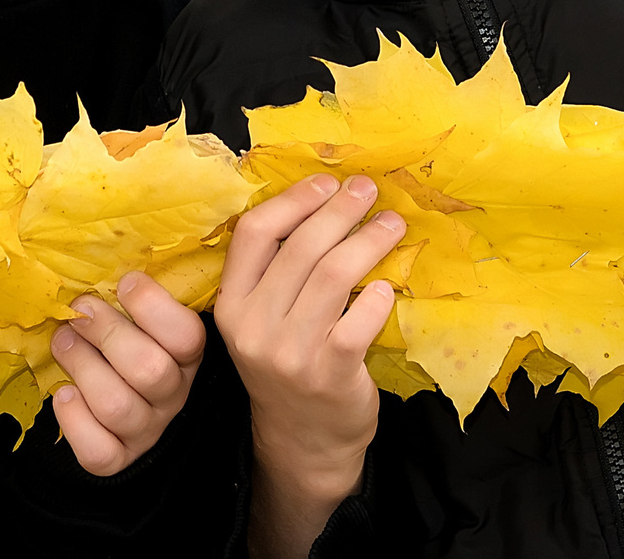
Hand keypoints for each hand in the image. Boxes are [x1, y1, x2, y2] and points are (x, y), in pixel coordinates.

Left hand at [49, 271, 207, 474]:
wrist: (122, 406)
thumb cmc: (127, 340)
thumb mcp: (140, 317)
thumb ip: (133, 294)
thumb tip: (102, 249)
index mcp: (186, 355)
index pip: (186, 336)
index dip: (153, 306)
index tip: (124, 283)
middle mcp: (172, 395)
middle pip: (148, 370)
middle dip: (106, 333)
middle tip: (79, 310)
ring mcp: (146, 430)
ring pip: (117, 406)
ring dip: (82, 366)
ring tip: (62, 340)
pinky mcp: (118, 458)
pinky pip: (99, 451)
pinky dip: (75, 421)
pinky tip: (64, 394)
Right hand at [216, 174, 404, 558]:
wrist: (304, 442)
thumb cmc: (288, 366)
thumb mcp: (262, 321)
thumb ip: (277, 272)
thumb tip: (324, 201)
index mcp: (231, 305)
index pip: (253, 234)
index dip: (293, 200)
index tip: (326, 182)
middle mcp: (254, 326)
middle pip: (300, 247)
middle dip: (339, 209)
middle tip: (368, 190)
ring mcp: (290, 352)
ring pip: (333, 274)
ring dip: (368, 240)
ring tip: (391, 224)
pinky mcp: (330, 373)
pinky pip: (360, 318)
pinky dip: (378, 294)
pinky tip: (388, 285)